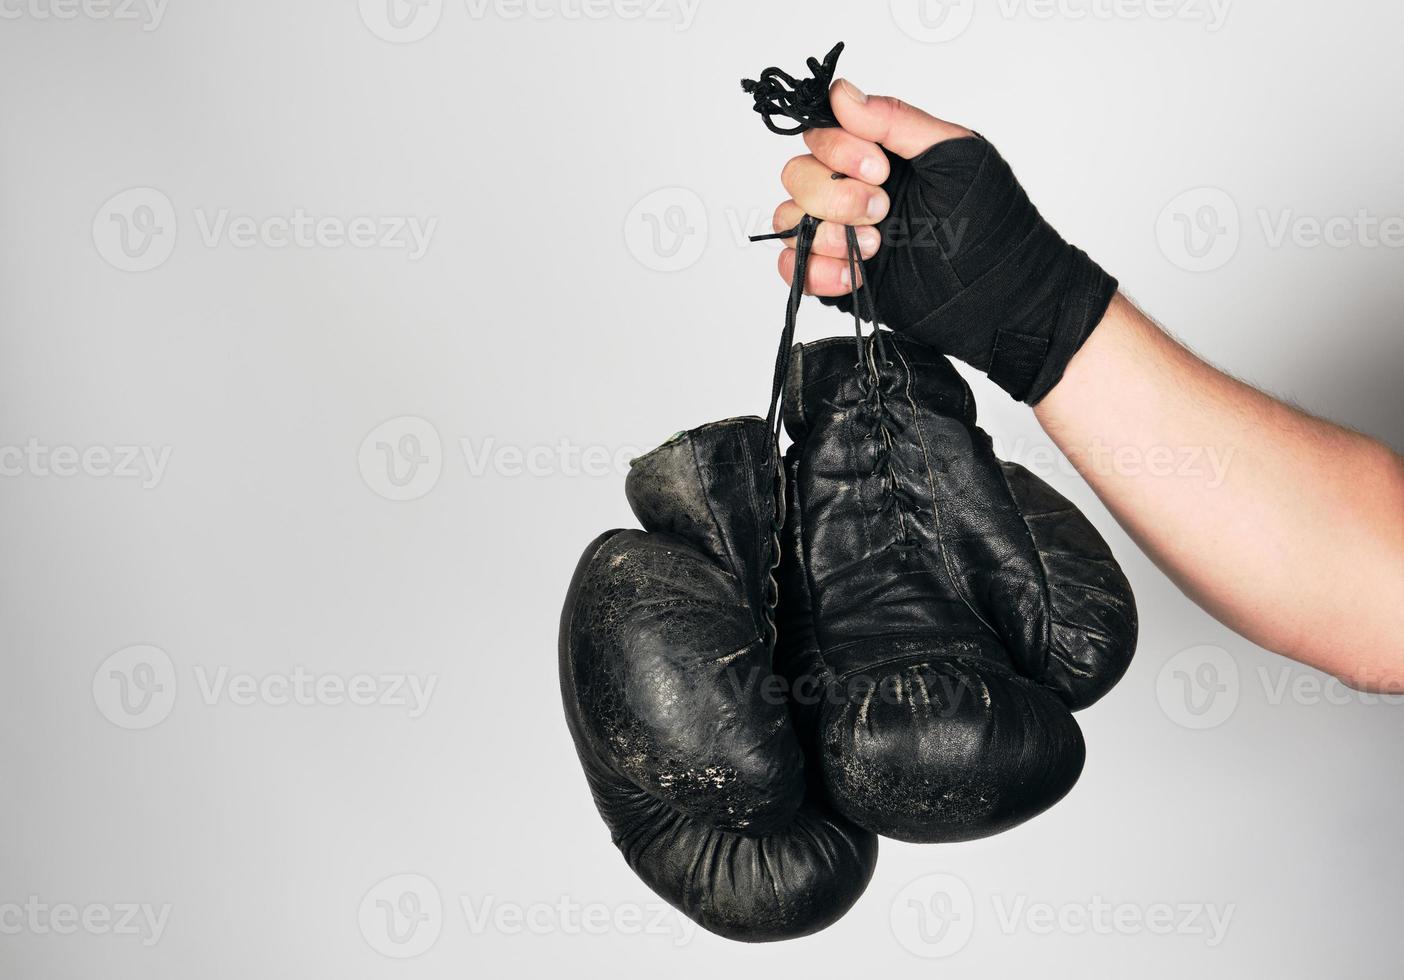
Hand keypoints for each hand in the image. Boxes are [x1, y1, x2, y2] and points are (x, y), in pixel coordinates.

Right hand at [768, 77, 1116, 404]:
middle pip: (798, 174)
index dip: (839, 149)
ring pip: (790, 218)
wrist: (1001, 294)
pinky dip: (814, 271)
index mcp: (879, 154)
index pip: (822, 133)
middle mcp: (854, 189)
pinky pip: (793, 268)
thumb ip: (897, 120)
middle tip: (883, 210)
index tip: (881, 168)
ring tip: (878, 247)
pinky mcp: (837, 277)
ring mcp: (842, 234)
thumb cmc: (993, 223)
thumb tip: (843, 94)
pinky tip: (854, 274)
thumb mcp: (955, 155)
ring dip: (826, 232)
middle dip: (835, 194)